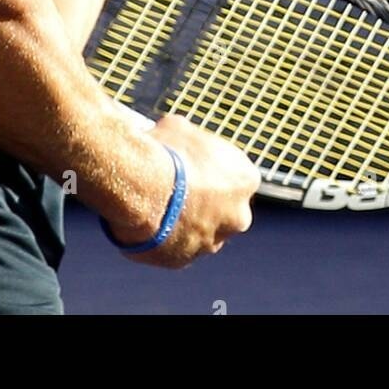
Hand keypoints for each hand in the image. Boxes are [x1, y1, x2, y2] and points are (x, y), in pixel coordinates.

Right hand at [103, 114, 259, 268]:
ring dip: (182, 221)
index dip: (210, 169)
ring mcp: (211, 242)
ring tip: (153, 202)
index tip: (190, 164)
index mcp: (245, 179)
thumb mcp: (181, 128)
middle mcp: (237, 216)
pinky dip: (161, 236)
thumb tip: (176, 138)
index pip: (234, 176)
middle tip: (175, 186)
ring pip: (198, 231)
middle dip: (203, 200)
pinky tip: (144, 218)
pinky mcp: (183, 259)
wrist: (142, 186)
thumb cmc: (166, 150)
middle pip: (223, 209)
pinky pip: (173, 246)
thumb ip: (189, 141)